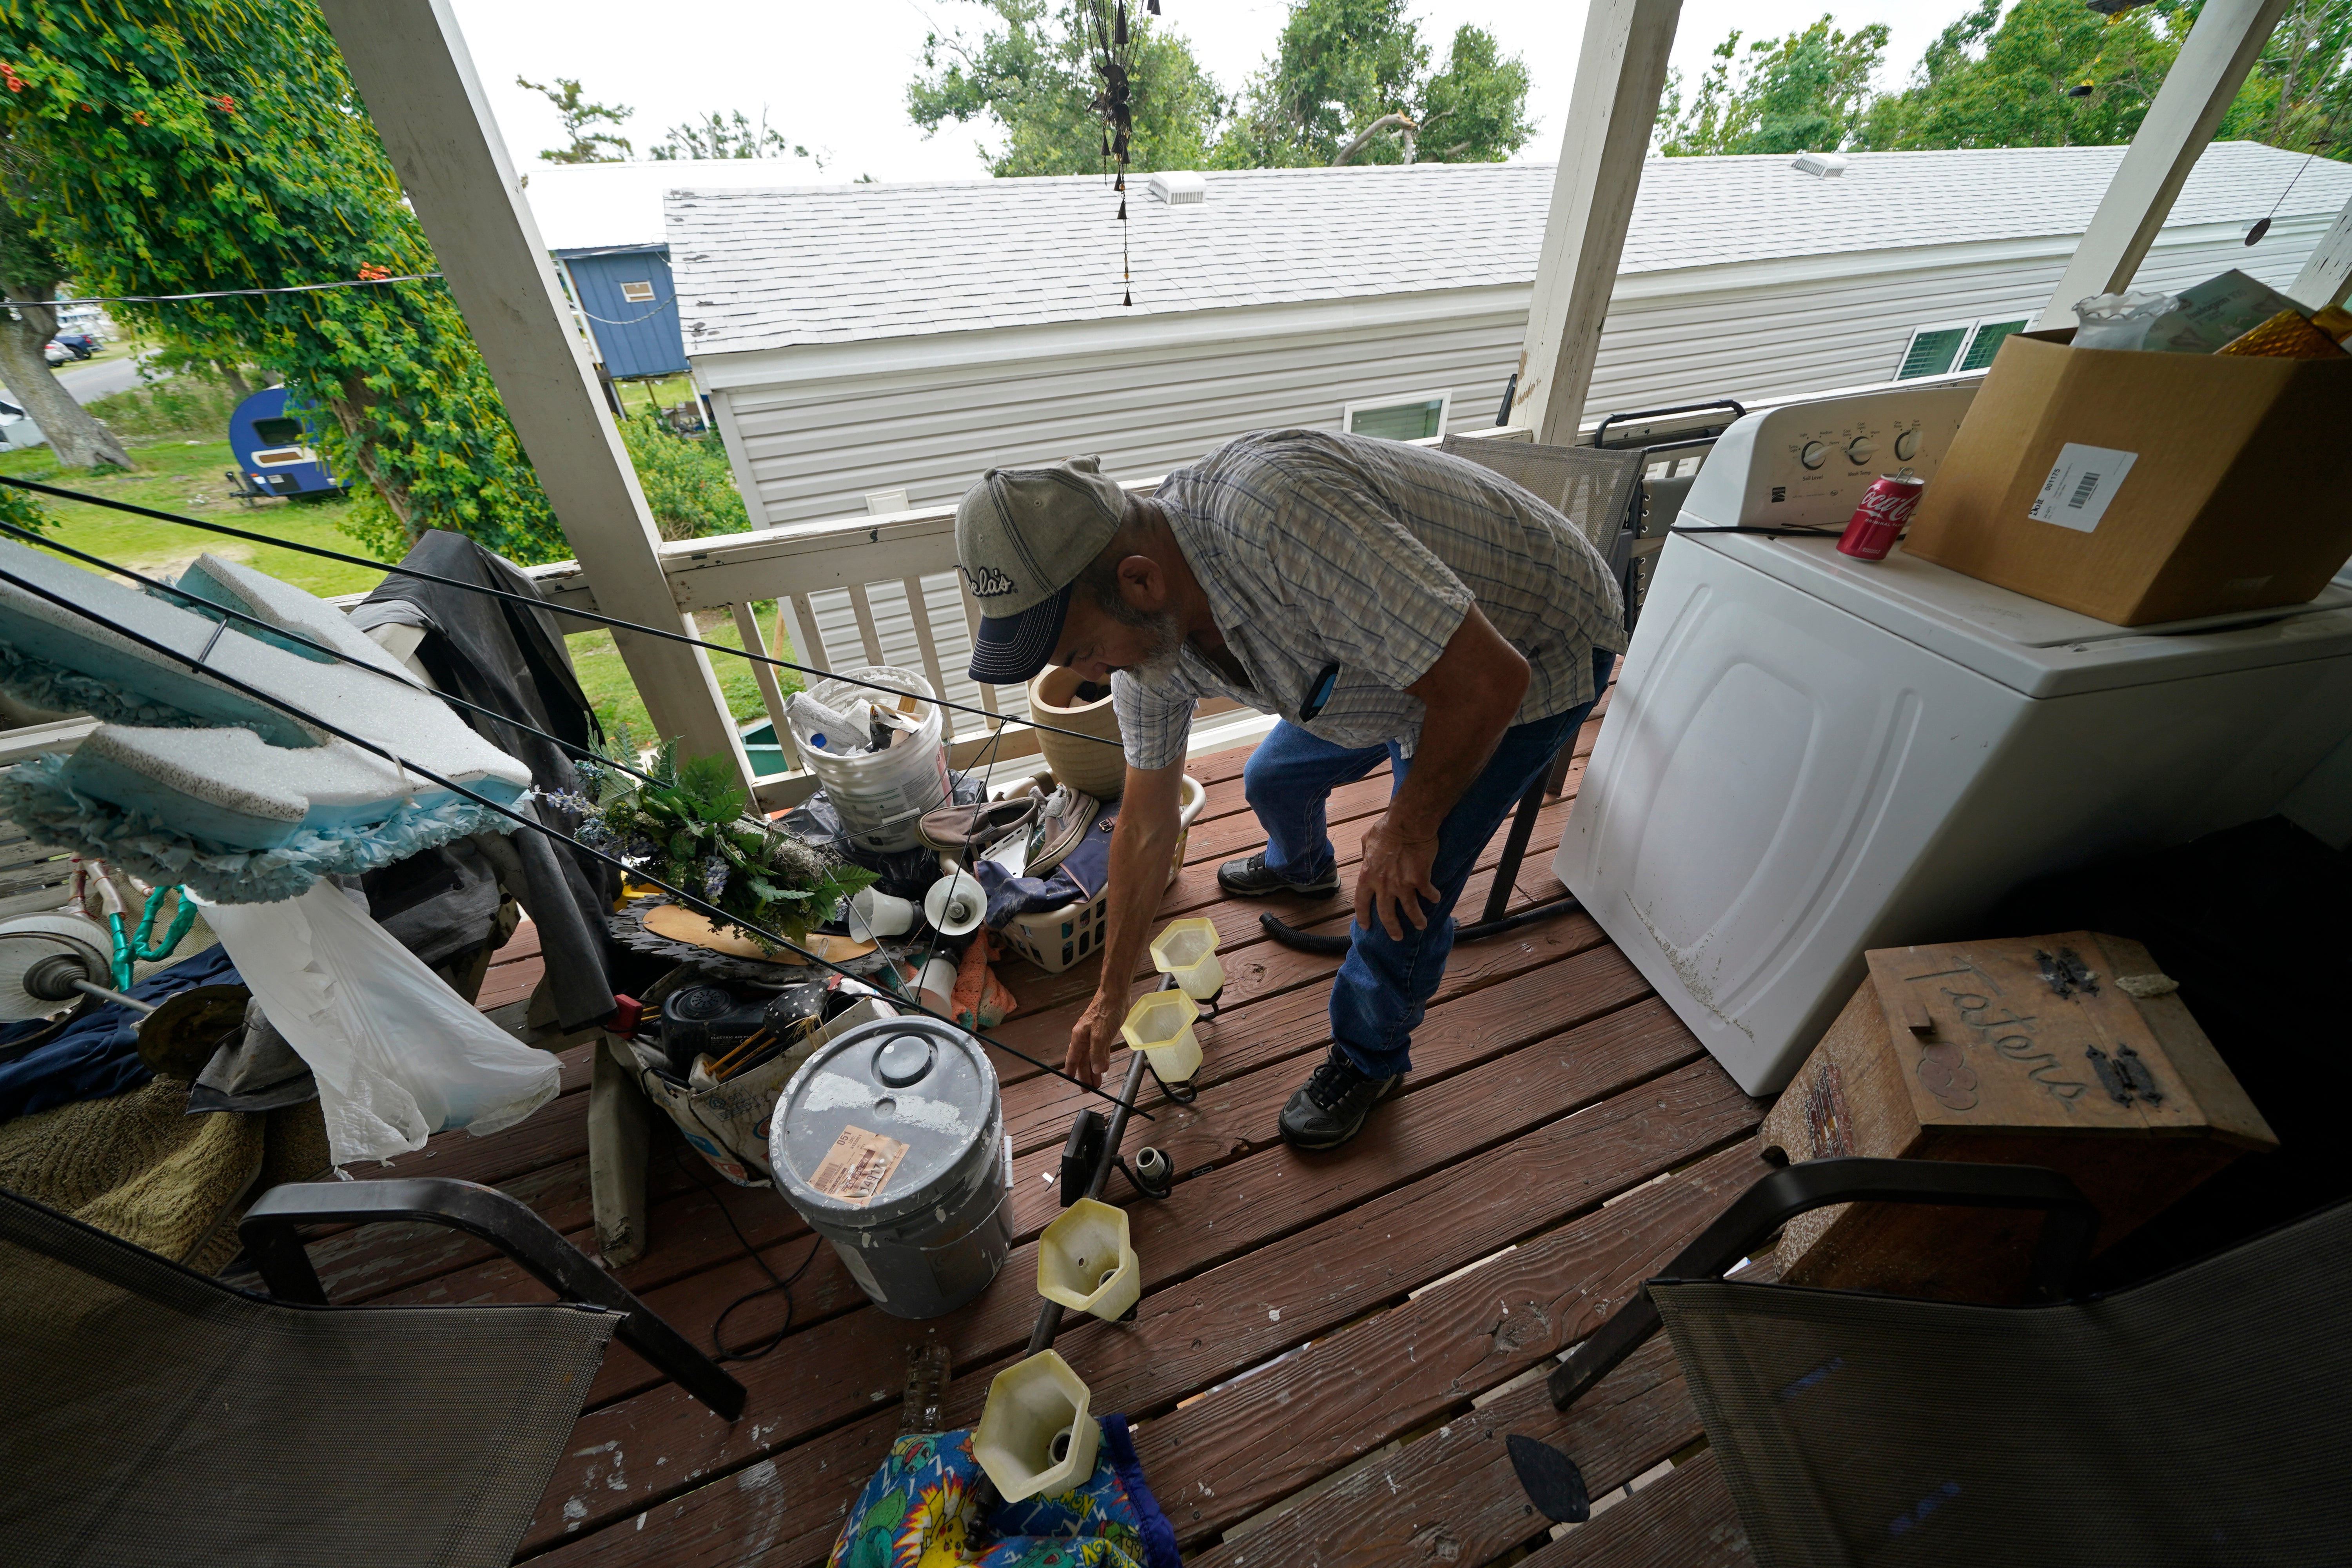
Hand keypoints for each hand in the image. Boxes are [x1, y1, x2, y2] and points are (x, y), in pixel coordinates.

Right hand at [1066, 988, 1125, 1086]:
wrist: (1115, 994)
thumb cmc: (1105, 1011)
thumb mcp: (1100, 1034)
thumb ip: (1098, 1052)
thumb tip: (1097, 1070)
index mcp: (1079, 1037)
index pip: (1073, 1059)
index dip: (1071, 1071)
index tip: (1071, 1082)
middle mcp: (1085, 1038)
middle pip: (1083, 1061)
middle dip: (1085, 1075)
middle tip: (1088, 1089)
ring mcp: (1094, 1035)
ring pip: (1092, 1057)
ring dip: (1095, 1070)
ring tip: (1097, 1084)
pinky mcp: (1104, 1033)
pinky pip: (1101, 1051)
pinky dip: (1102, 1060)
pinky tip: (1104, 1068)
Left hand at [1356, 814, 1440, 940]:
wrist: (1408, 824)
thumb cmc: (1387, 829)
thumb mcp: (1367, 840)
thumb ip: (1365, 853)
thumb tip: (1366, 857)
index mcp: (1368, 876)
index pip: (1361, 902)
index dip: (1363, 916)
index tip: (1366, 926)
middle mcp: (1383, 885)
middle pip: (1386, 914)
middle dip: (1392, 928)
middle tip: (1397, 936)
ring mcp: (1402, 884)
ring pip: (1410, 910)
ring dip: (1417, 920)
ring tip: (1421, 925)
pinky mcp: (1420, 880)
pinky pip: (1428, 894)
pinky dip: (1432, 898)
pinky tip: (1436, 899)